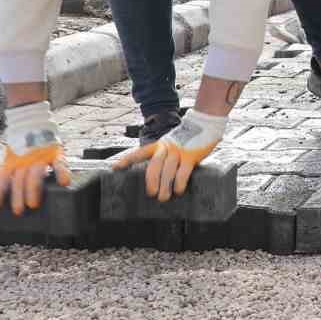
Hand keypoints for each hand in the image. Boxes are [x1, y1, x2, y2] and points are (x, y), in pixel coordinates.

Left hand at [0, 101, 69, 216]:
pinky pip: (59, 164)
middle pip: (19, 180)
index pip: (2, 177)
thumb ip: (12, 166)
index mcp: (11, 160)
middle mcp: (24, 160)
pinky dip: (62, 173)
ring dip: (34, 190)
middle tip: (19, 210)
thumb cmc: (21, 140)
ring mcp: (39, 156)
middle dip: (18, 196)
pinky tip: (64, 183)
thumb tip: (7, 185)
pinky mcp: (54, 152)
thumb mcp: (11, 152)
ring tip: (34, 204)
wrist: (31, 118)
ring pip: (35, 175)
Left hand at [111, 109, 226, 201]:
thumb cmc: (190, 135)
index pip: (140, 152)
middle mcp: (167, 148)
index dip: (127, 160)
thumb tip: (162, 173)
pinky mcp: (191, 156)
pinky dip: (179, 183)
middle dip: (151, 181)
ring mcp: (178, 151)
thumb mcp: (173, 142)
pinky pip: (183, 172)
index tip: (115, 168)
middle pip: (154, 166)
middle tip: (151, 193)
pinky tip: (179, 190)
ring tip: (164, 197)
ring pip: (168, 171)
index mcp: (160, 144)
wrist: (205, 122)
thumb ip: (167, 153)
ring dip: (165, 186)